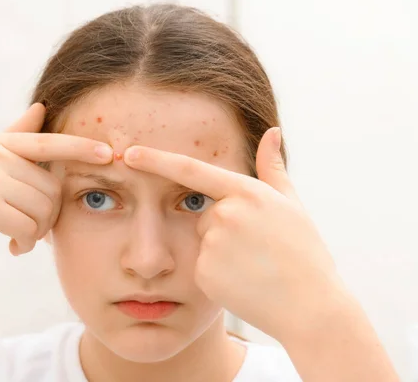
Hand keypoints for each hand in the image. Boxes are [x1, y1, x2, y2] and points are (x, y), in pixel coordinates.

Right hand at [0, 103, 113, 266]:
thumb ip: (14, 138)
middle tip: (34, 231)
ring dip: (38, 232)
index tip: (110, 153)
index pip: (48, 141)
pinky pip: (28, 227)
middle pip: (51, 186)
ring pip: (42, 208)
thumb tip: (40, 107)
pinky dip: (25, 243)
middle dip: (49, 215)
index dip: (81, 148)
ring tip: (20, 239)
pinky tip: (13, 248)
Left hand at [123, 128, 341, 341]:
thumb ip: (272, 167)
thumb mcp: (291, 204)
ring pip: (202, 240)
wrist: (309, 306)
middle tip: (256, 249)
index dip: (155, 160)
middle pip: (204, 214)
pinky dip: (216, 274)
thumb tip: (271, 132)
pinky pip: (200, 266)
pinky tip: (243, 282)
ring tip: (253, 266)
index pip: (190, 170)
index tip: (129, 153)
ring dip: (220, 251)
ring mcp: (212, 244)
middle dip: (222, 227)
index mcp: (246, 192)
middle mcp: (225, 214)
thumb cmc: (304, 253)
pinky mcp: (203, 273)